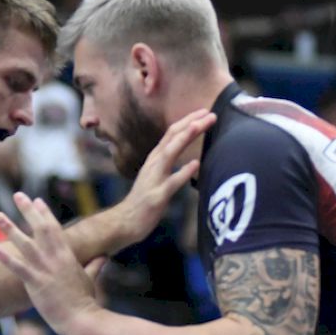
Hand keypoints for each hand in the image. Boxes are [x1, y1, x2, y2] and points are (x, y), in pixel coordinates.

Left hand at [0, 194, 100, 334]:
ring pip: (25, 244)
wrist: (81, 319)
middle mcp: (55, 258)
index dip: (44, 213)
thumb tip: (104, 257)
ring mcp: (45, 270)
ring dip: (10, 229)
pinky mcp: (37, 283)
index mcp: (67, 256)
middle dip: (28, 210)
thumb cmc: (85, 301)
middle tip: (17, 195)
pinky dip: (7, 259)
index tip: (36, 200)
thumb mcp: (90, 280)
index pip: (54, 228)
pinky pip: (19, 269)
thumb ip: (95, 266)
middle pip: (40, 228)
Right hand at [112, 109, 212, 244]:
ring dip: (184, 138)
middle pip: (172, 137)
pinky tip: (195, 164)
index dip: (188, 120)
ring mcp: (154, 179)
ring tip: (198, 126)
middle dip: (191, 123)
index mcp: (155, 158)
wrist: (125, 222)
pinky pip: (171, 183)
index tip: (205, 112)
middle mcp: (153, 164)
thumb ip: (169, 164)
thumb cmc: (144, 200)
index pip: (172, 133)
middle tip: (210, 113)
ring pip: (169, 154)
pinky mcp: (156, 196)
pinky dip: (183, 172)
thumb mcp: (157, 176)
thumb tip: (191, 159)